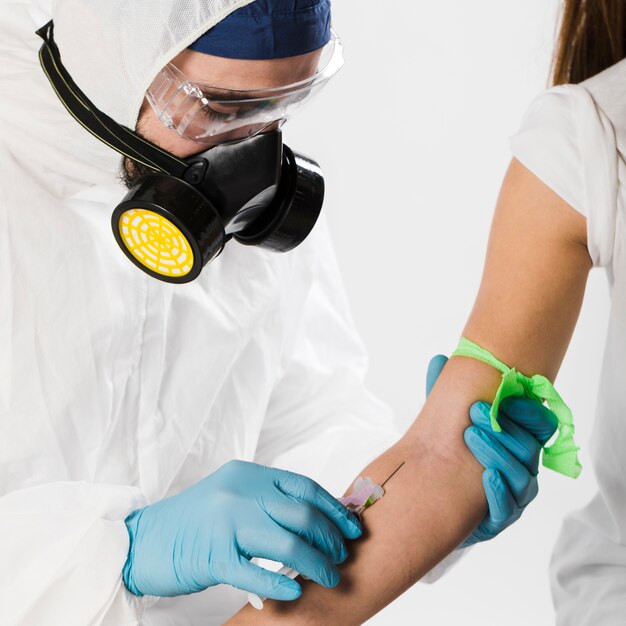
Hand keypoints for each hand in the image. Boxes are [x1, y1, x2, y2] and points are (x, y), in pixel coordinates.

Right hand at [122, 460, 361, 599]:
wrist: (143, 538)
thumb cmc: (193, 519)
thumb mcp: (231, 494)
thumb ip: (267, 499)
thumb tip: (314, 516)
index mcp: (247, 475)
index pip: (303, 487)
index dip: (332, 508)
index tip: (351, 526)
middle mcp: (239, 493)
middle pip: (301, 515)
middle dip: (330, 538)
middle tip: (342, 555)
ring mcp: (225, 524)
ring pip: (287, 544)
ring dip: (317, 563)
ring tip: (330, 577)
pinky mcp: (212, 557)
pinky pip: (256, 574)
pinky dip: (280, 584)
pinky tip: (296, 593)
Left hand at [426, 354, 557, 546]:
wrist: (430, 496)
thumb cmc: (447, 453)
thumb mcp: (444, 421)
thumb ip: (443, 392)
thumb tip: (439, 360)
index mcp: (518, 442)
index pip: (541, 425)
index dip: (529, 410)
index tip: (508, 394)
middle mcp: (523, 469)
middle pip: (530, 448)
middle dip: (503, 427)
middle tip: (474, 410)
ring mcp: (514, 496)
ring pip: (522, 478)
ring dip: (498, 454)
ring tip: (471, 435)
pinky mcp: (499, 519)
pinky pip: (508, 509)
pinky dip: (500, 492)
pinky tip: (486, 475)